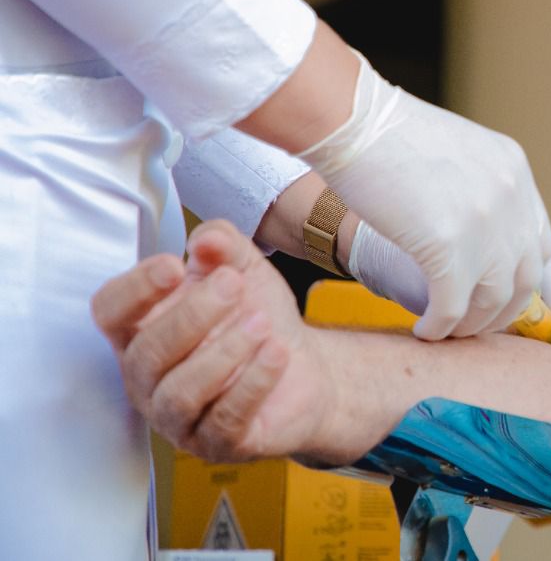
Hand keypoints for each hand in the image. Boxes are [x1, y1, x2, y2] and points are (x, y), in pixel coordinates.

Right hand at [91, 221, 327, 462]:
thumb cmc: (256, 318)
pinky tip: (277, 354)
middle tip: (234, 285)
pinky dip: (252, 383)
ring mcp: (179, 417)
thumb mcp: (244, 270)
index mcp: (141, 330)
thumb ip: (223, 246)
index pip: (110, 312)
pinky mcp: (218, 443)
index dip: (135, 289)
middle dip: (192, 315)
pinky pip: (225, 420)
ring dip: (223, 353)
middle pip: (148, 353)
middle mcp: (148, 378)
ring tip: (260, 323)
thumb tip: (207, 240)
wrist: (305, 367)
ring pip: (181, 393)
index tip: (175, 266)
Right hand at [299, 55, 550, 339]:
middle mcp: (511, 196)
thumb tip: (478, 233)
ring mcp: (484, 222)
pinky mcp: (448, 246)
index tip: (497, 293)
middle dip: (503, 310)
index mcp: (515, 170)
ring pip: (495, 299)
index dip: (520, 275)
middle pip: (528, 276)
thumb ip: (479, 188)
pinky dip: (441, 326)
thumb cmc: (388, 135)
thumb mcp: (457, 151)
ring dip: (472, 324)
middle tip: (476, 324)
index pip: (539, 240)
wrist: (352, 120)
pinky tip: (424, 330)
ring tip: (448, 331)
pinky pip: (453, 306)